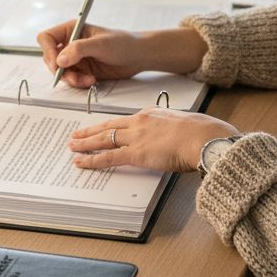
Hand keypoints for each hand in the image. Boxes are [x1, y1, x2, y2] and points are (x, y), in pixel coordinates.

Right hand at [38, 22, 143, 88]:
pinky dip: (78, 82)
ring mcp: (75, 58)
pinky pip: (71, 79)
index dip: (48, 51)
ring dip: (71, 78)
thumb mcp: (100, 44)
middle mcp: (70, 43)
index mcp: (71, 30)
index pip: (46, 38)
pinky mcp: (82, 70)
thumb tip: (59, 60)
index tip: (57, 64)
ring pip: (60, 71)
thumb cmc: (122, 43)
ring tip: (87, 79)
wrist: (138, 56)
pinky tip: (92, 80)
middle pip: (50, 58)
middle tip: (73, 76)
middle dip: (60, 70)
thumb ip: (78, 49)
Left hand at [69, 109, 239, 172]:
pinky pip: (108, 157)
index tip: (102, 127)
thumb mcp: (184, 125)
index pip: (124, 120)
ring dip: (86, 143)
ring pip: (103, 139)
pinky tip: (81, 162)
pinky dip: (92, 160)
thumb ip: (172, 130)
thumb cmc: (201, 134)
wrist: (204, 138)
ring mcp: (136, 136)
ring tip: (72, 146)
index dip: (110, 125)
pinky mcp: (135, 153)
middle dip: (91, 131)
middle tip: (77, 133)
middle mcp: (139, 122)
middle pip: (109, 126)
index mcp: (151, 114)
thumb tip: (173, 138)